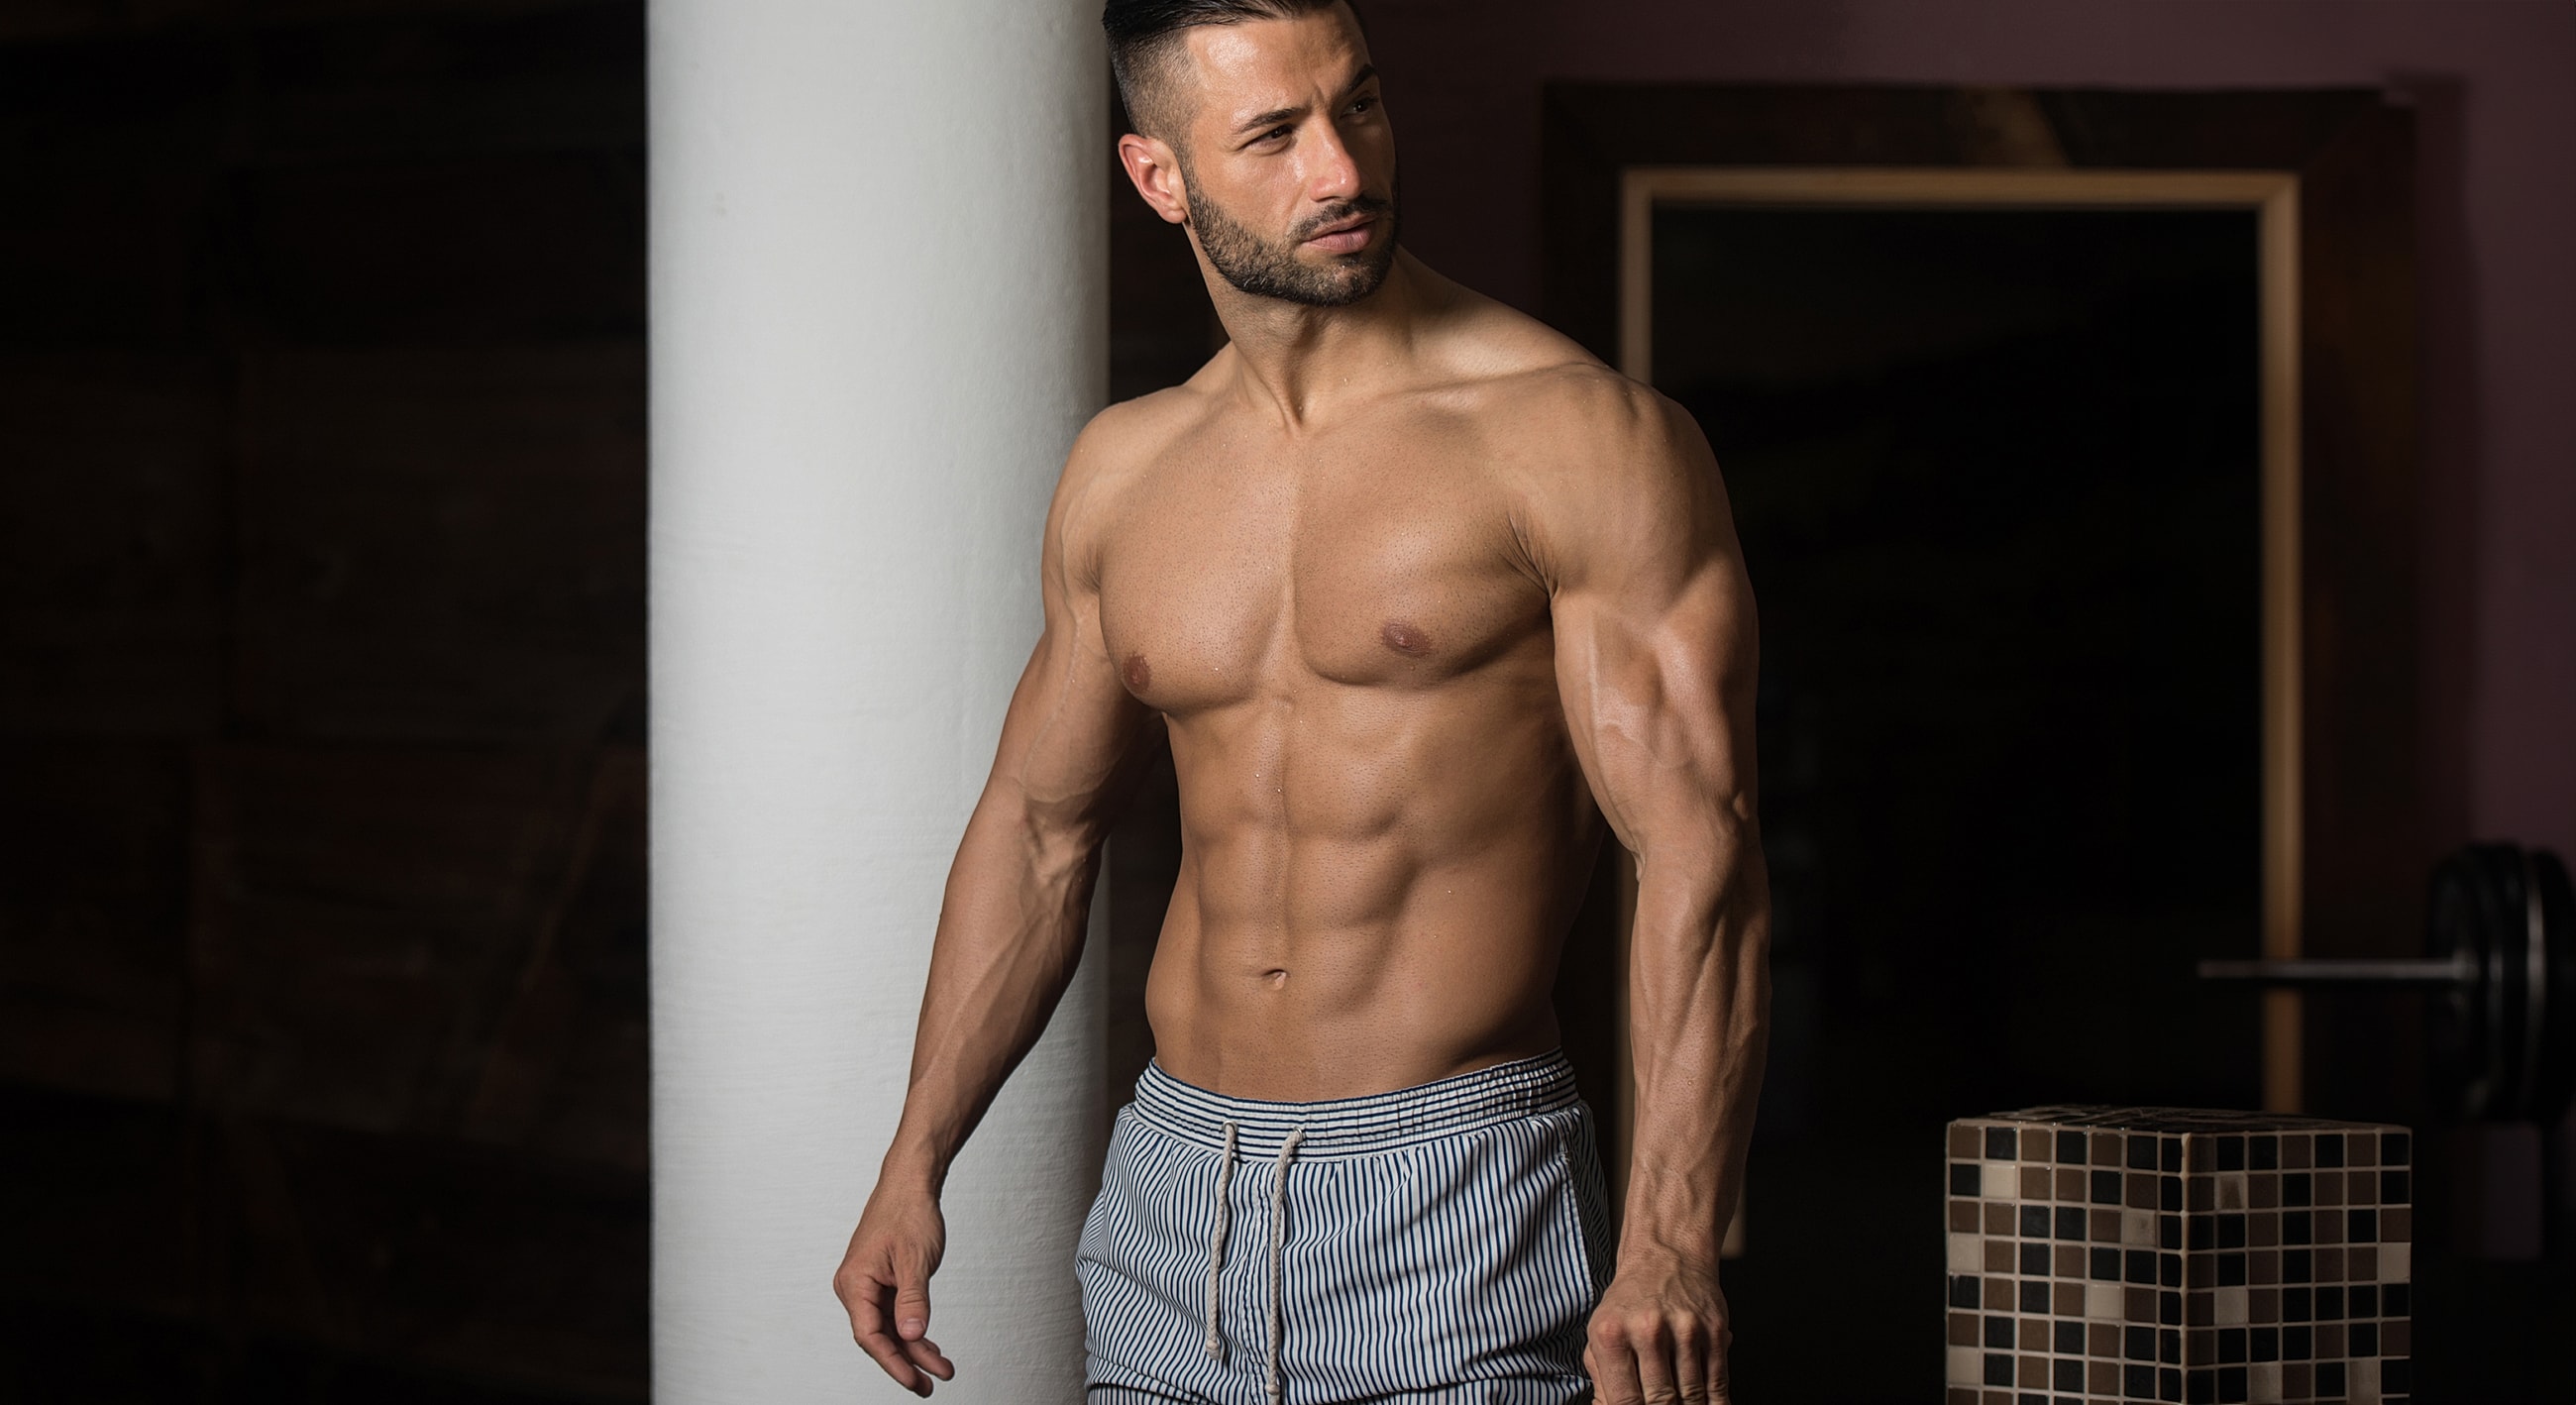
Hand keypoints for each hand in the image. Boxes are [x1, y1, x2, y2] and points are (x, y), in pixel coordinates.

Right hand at [833, 1178, 955, 1395]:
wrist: (910, 1183)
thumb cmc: (908, 1212)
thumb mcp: (915, 1259)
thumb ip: (913, 1300)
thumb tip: (911, 1336)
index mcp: (854, 1284)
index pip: (869, 1335)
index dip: (892, 1363)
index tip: (914, 1380)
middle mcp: (855, 1288)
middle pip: (879, 1337)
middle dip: (906, 1363)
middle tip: (929, 1386)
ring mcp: (868, 1286)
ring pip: (889, 1328)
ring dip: (914, 1349)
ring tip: (940, 1370)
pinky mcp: (882, 1282)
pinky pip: (895, 1314)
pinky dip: (913, 1330)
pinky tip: (931, 1346)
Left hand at [1583, 1248, 1733, 1403]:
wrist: (1665, 1255)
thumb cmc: (1630, 1302)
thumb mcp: (1602, 1335)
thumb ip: (1603, 1380)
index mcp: (1611, 1335)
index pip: (1625, 1401)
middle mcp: (1648, 1330)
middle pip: (1661, 1402)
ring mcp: (1685, 1330)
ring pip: (1693, 1396)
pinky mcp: (1714, 1331)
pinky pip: (1717, 1383)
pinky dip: (1714, 1403)